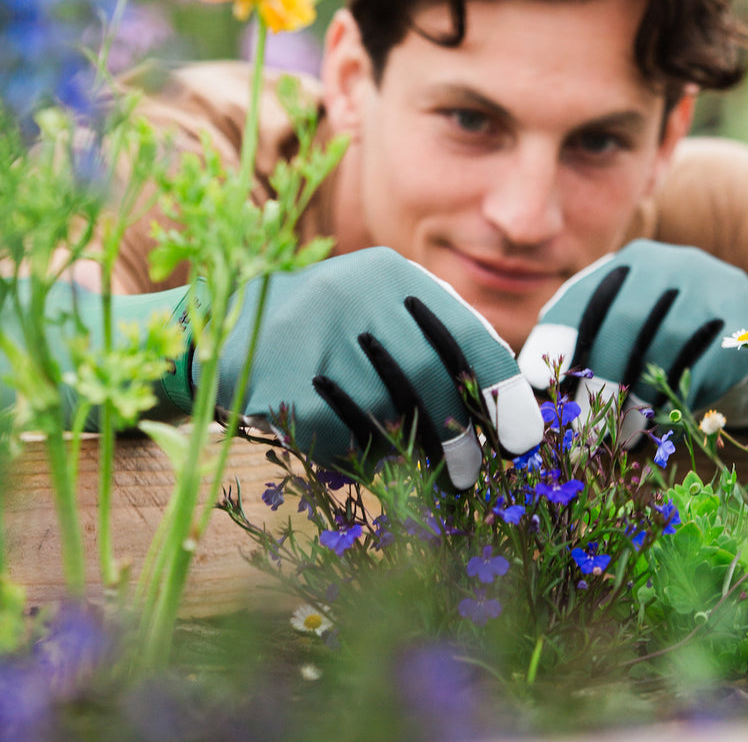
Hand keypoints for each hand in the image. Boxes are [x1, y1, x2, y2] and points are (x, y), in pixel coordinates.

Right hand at [197, 247, 544, 488]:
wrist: (226, 334)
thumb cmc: (327, 332)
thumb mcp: (378, 311)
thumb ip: (434, 341)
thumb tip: (507, 404)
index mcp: (388, 274)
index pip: (464, 334)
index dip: (500, 391)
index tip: (521, 439)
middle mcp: (353, 294)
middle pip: (429, 378)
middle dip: (458, 434)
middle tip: (471, 472)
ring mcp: (314, 338)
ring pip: (388, 414)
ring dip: (413, 455)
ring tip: (426, 474)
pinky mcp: (283, 385)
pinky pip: (342, 440)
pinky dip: (358, 459)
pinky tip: (356, 456)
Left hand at [516, 239, 747, 429]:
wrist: (741, 327)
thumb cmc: (662, 331)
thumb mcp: (621, 321)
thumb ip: (579, 336)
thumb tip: (534, 378)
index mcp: (634, 261)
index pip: (589, 298)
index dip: (562, 338)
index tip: (540, 381)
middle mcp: (673, 263)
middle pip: (626, 322)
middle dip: (601, 378)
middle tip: (583, 427)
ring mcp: (713, 287)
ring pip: (666, 346)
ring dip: (639, 398)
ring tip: (620, 433)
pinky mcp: (745, 321)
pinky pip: (706, 364)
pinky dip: (678, 399)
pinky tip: (660, 423)